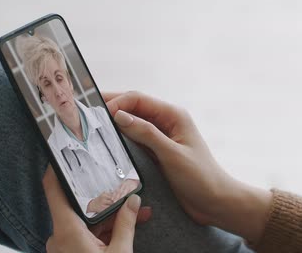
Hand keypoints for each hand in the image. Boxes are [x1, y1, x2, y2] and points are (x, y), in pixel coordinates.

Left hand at [42, 165, 151, 251]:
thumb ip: (126, 224)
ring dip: (110, 218)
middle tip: (121, 187)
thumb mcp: (120, 251)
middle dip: (105, 199)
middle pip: (79, 206)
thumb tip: (133, 201)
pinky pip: (87, 236)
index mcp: (67, 231)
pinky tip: (126, 228)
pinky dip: (105, 231)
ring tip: (137, 212)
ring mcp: (64, 247)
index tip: (62, 154)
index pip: (53, 190)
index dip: (55, 169)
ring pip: (86, 222)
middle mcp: (60, 237)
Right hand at [104, 91, 271, 243]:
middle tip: (85, 113)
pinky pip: (135, 140)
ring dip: (114, 124)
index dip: (116, 102)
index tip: (97, 114)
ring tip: (92, 127)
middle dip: (111, 108)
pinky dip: (121, 139)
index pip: (138, 99)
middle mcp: (167, 122)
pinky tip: (107, 143)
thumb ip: (146, 133)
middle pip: (133, 107)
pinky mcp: (158, 151)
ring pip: (132, 123)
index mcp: (173, 115)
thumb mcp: (171, 154)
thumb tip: (119, 116)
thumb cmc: (201, 177)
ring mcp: (161, 137)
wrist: (216, 202)